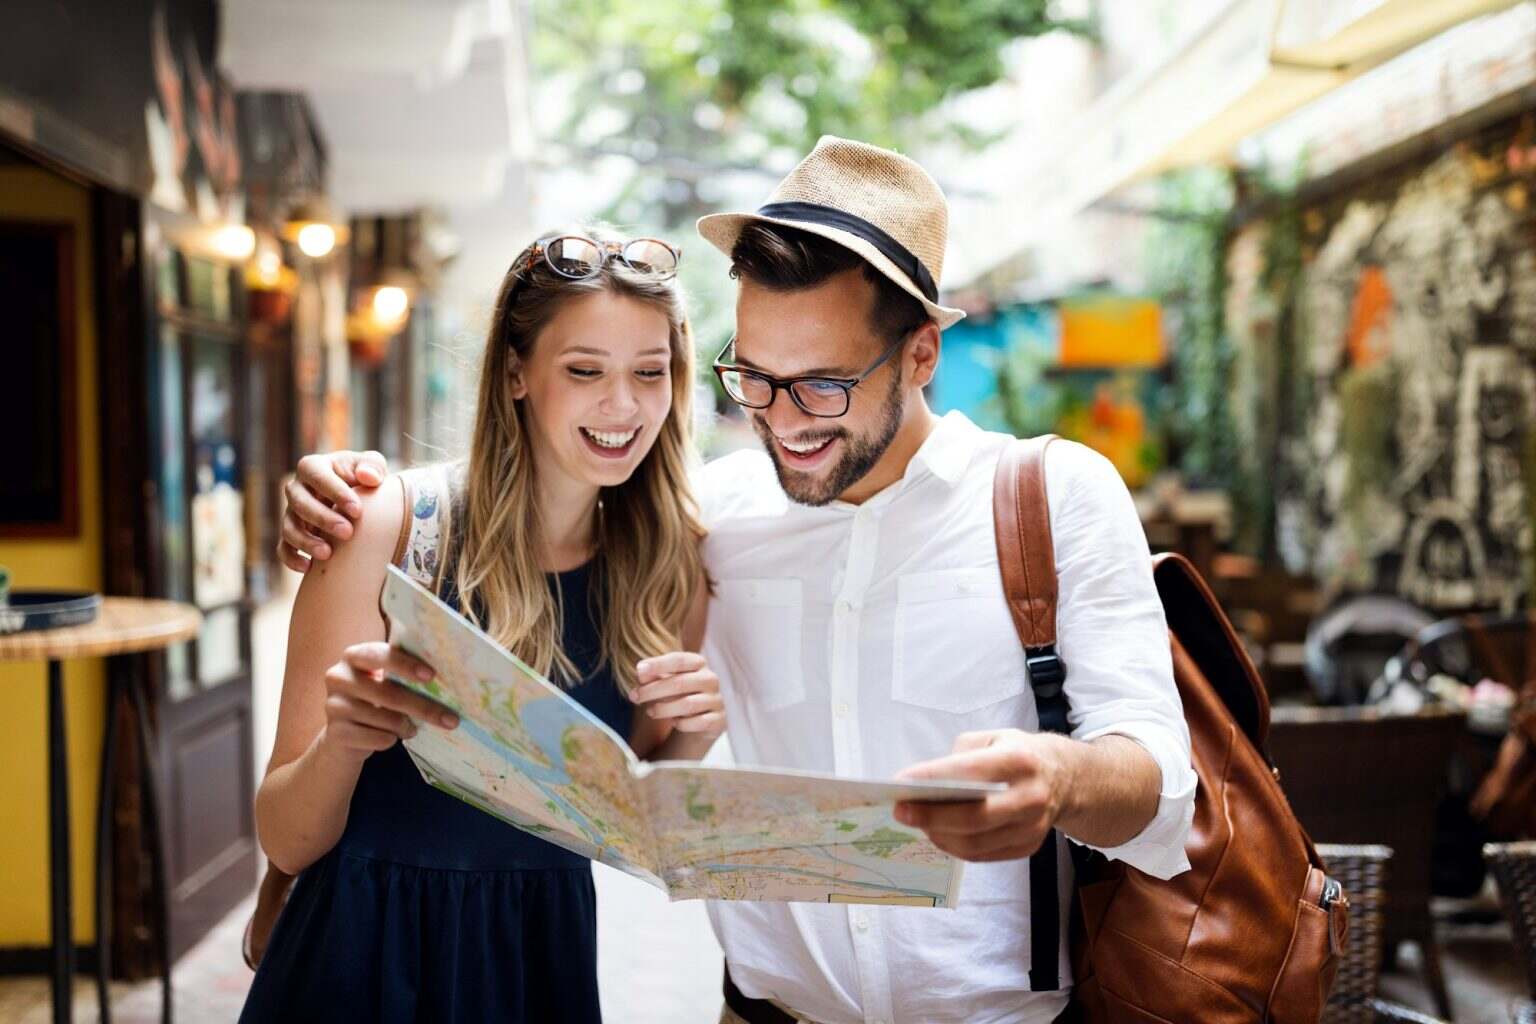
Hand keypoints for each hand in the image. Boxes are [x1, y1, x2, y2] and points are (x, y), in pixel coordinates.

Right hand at [277, 450, 389, 572]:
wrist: (358, 498)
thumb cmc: (363, 477)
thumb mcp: (372, 466)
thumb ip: (373, 466)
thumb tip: (369, 477)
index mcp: (314, 466)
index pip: (317, 475)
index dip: (335, 492)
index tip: (357, 510)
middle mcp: (297, 488)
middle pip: (300, 502)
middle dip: (323, 518)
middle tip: (347, 532)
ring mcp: (292, 512)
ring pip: (289, 526)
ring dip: (306, 541)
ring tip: (328, 554)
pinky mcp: (292, 534)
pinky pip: (283, 547)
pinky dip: (291, 558)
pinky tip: (308, 567)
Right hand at [318, 642, 457, 760]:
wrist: (345, 735)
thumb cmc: (374, 701)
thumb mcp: (385, 681)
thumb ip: (404, 674)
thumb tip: (447, 680)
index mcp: (354, 656)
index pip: (379, 654)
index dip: (405, 664)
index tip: (431, 676)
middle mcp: (338, 677)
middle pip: (388, 693)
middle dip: (423, 707)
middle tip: (450, 719)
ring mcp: (333, 705)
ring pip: (385, 719)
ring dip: (406, 726)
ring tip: (411, 728)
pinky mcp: (335, 732)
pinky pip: (377, 738)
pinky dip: (391, 740)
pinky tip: (392, 737)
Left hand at [630, 652, 725, 739]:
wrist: (700, 720)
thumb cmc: (678, 695)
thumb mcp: (665, 682)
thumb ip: (653, 676)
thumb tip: (641, 673)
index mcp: (698, 663)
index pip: (679, 660)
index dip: (658, 664)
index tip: (638, 670)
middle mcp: (710, 679)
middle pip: (680, 683)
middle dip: (653, 690)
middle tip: (634, 696)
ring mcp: (716, 700)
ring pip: (688, 704)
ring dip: (664, 709)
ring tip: (650, 712)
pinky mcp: (719, 720)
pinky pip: (699, 722)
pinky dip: (682, 724)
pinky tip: (673, 723)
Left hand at [893, 729, 1072, 861]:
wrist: (1064, 778)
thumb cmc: (1017, 753)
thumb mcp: (992, 738)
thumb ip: (960, 757)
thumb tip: (924, 784)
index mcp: (1020, 761)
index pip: (971, 772)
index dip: (933, 778)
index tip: (900, 782)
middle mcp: (1030, 797)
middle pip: (973, 817)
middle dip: (930, 816)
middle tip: (900, 811)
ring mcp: (1031, 828)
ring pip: (975, 843)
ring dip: (938, 835)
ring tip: (915, 822)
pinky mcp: (1027, 847)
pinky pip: (982, 855)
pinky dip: (954, 846)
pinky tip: (937, 833)